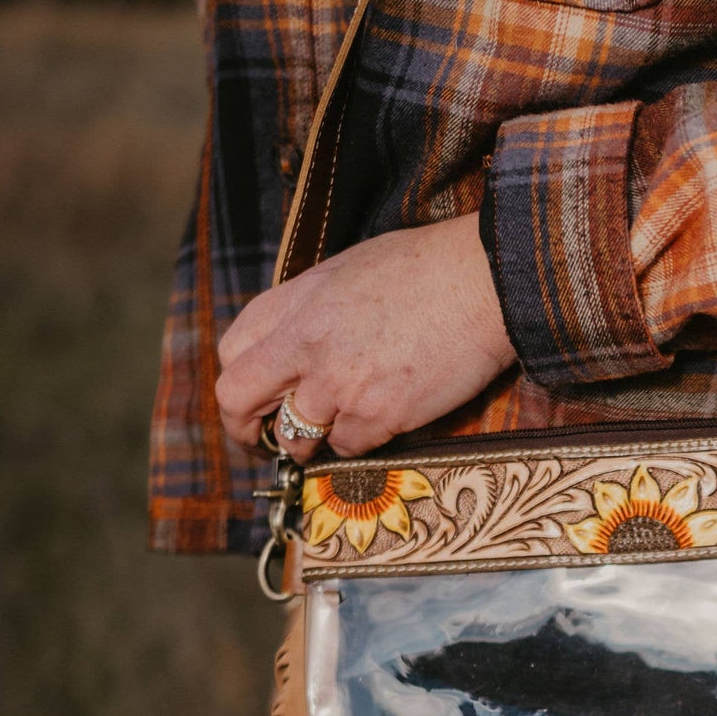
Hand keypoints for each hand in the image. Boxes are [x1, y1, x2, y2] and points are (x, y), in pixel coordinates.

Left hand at [215, 211, 515, 460]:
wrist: (483, 280)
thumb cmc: (425, 268)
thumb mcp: (345, 272)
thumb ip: (308, 311)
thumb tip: (291, 348)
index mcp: (295, 303)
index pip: (233, 354)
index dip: (240, 385)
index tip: (254, 401)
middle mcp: (305, 345)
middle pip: (239, 400)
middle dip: (246, 430)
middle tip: (265, 443)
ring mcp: (339, 383)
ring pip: (295, 437)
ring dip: (310, 442)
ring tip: (338, 428)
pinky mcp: (378, 414)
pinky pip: (348, 448)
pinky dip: (359, 443)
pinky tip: (382, 421)